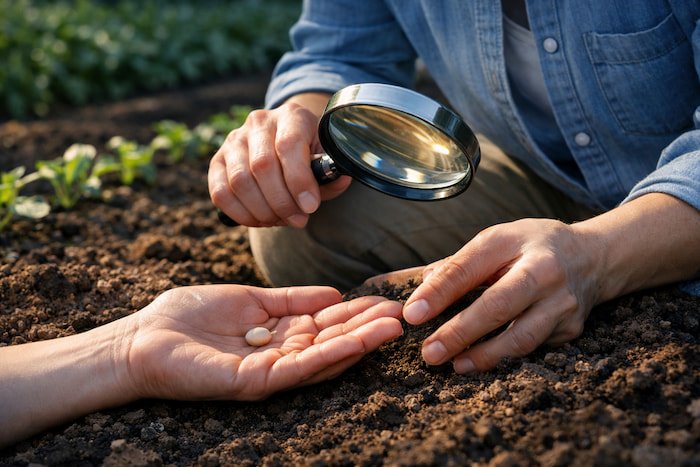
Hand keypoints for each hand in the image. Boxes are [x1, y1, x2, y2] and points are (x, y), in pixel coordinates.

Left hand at [124, 284, 402, 399]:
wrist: (143, 338)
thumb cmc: (190, 316)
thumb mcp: (250, 299)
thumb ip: (290, 299)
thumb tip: (333, 294)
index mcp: (279, 334)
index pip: (327, 324)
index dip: (357, 312)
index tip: (387, 300)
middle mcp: (281, 355)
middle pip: (332, 341)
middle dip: (368, 328)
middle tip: (404, 313)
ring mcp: (271, 371)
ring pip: (324, 357)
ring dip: (361, 342)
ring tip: (395, 327)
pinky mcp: (256, 382)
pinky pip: (301, 367)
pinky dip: (332, 354)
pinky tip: (359, 341)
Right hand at [208, 94, 351, 227]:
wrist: (286, 143)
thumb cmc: (309, 154)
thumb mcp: (326, 158)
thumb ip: (332, 173)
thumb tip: (339, 180)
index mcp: (291, 116)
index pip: (289, 145)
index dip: (299, 180)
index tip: (310, 207)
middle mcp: (259, 122)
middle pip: (262, 166)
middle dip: (282, 202)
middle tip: (299, 220)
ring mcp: (234, 140)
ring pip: (240, 181)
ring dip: (262, 211)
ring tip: (280, 220)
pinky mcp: (217, 161)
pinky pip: (220, 192)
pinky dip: (240, 213)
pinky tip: (259, 220)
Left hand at [402, 218, 601, 372]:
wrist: (593, 257)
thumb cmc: (530, 248)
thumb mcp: (495, 242)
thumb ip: (457, 265)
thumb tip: (417, 288)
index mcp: (516, 241)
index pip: (470, 267)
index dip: (439, 292)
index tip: (411, 314)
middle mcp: (544, 271)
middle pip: (498, 306)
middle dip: (460, 333)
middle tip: (429, 353)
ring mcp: (563, 303)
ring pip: (521, 337)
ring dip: (484, 356)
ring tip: (455, 365)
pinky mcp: (571, 329)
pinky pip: (534, 349)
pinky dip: (506, 358)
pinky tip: (482, 363)